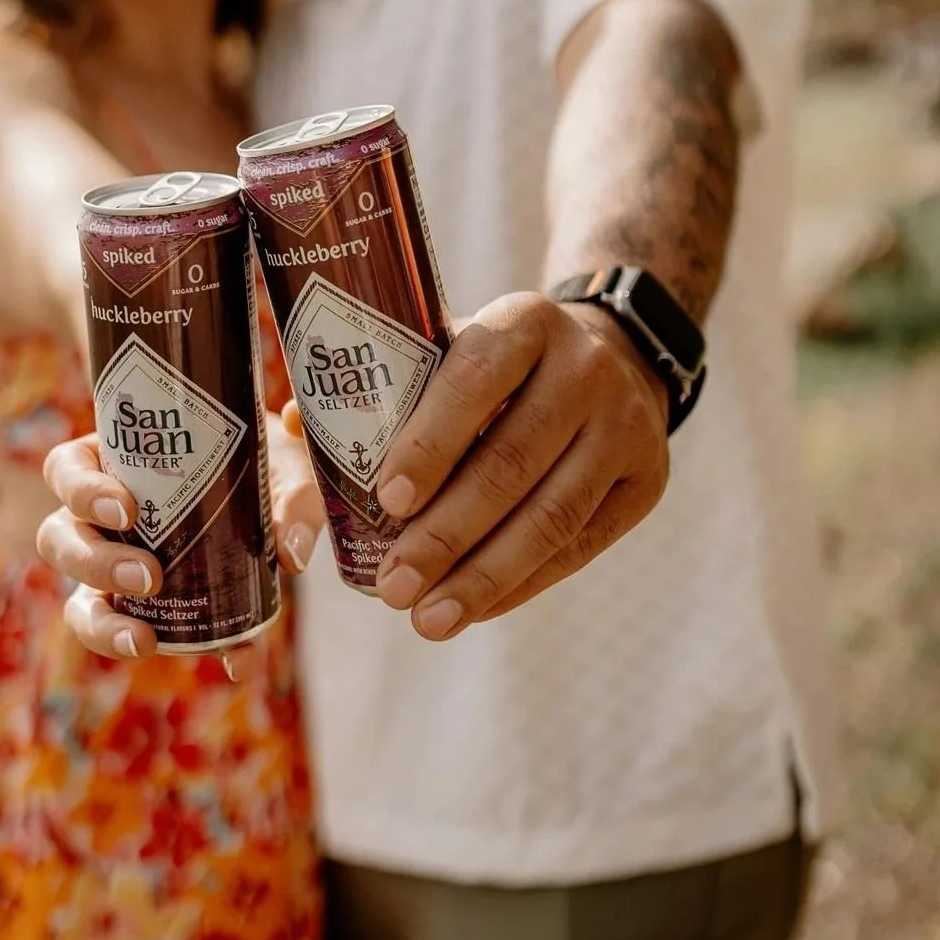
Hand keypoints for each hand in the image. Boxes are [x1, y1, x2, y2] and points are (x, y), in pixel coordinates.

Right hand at [36, 411, 324, 677]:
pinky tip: (231, 661)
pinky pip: (138, 638)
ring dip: (103, 624)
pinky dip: (182, 655)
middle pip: (59, 539)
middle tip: (148, 575)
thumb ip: (295, 492)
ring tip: (145, 638)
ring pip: (79, 601)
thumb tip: (289, 555)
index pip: (66, 470)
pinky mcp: (146, 610)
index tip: (126, 509)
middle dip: (94, 563)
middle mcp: (101, 519)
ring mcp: (115, 570)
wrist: (278, 496)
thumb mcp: (285, 461)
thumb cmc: (265, 460)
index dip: (81, 491)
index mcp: (115, 462)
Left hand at [373, 294, 669, 640]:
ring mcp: (627, 424)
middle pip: (512, 461)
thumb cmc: (496, 364)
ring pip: (552, 514)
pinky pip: (582, 545)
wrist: (614, 353)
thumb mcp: (450, 349)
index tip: (386, 499)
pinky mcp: (647, 480)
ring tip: (427, 619)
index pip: (476, 377)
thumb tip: (293, 427)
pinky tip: (476, 609)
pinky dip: (523, 583)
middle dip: (447, 534)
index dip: (431, 441)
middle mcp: (585, 366)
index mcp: (524, 321)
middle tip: (391, 587)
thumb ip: (379, 387)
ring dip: (484, 576)